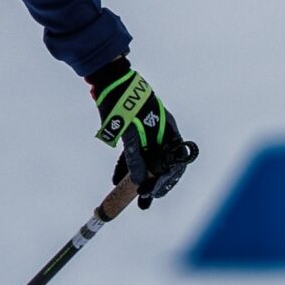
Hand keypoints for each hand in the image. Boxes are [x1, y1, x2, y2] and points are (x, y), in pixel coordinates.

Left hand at [88, 59, 197, 207]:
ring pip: (145, 161)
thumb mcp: (132, 134)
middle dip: (153, 184)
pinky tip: (117, 179)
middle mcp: (161, 133)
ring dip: (138, 178)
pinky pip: (133, 153)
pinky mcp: (133, 131)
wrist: (111, 82)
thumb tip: (140, 180)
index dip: (165, 181)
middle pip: (161, 165)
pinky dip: (126, 166)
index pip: (174, 163)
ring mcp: (147, 132)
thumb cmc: (125, 105)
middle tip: (144, 202)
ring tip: (128, 196)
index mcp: (168, 132)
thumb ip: (136, 158)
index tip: (153, 195)